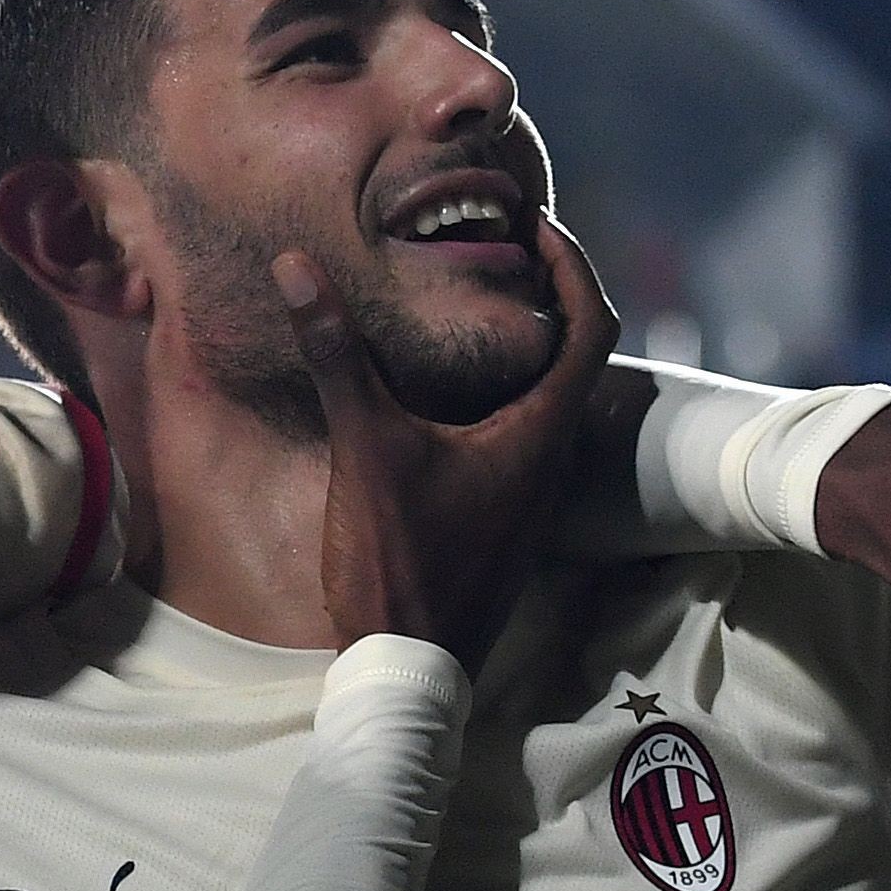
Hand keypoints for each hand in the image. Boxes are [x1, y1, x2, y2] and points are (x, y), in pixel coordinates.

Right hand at [286, 218, 620, 667]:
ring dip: (524, 344)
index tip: (535, 225)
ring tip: (473, 303)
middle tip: (502, 250)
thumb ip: (338, 354)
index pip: (592, 324)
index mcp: (540, 432)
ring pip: (548, 396)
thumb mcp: (366, 446)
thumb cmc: (401, 561)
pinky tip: (444, 386)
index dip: (573, 265)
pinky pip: (519, 431)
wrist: (408, 665)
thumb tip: (299, 268)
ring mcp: (529, 491)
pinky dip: (499, 390)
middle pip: (578, 354)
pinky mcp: (503, 514)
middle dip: (549, 293)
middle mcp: (550, 458)